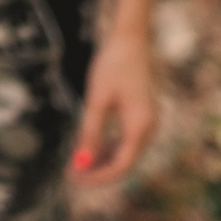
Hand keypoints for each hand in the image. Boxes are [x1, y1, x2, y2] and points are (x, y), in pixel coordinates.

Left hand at [71, 34, 158, 183]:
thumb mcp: (97, 100)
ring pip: (125, 153)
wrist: (130, 40)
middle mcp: (149, 129)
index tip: (74, 180)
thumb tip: (81, 162)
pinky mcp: (141, 115)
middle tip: (70, 175)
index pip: (121, 166)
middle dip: (97, 171)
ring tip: (76, 164)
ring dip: (101, 160)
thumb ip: (90, 132)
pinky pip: (126, 140)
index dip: (97, 177)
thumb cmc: (113, 65)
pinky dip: (108, 147)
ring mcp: (147, 122)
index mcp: (141, 127)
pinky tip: (90, 149)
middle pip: (124, 162)